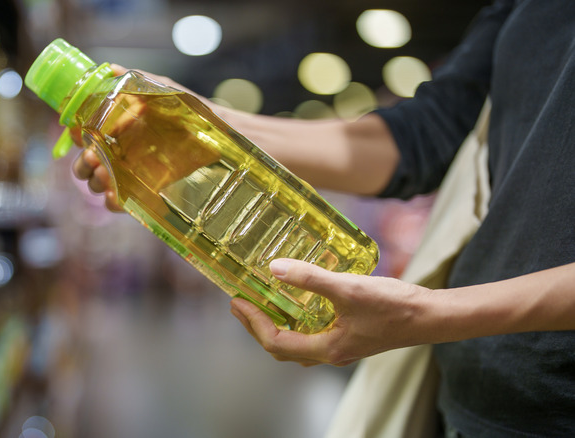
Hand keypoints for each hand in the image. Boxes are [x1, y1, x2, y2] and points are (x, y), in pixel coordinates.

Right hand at [71, 64, 217, 211]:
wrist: (217, 135)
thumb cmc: (189, 111)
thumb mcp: (162, 91)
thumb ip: (136, 81)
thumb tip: (110, 68)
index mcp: (117, 129)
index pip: (85, 136)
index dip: (78, 138)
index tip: (80, 137)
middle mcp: (119, 152)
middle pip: (86, 163)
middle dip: (83, 164)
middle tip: (92, 159)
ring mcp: (130, 174)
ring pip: (99, 183)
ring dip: (95, 182)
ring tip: (104, 176)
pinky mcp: (145, 192)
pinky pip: (121, 201)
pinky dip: (112, 201)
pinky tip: (115, 195)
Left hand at [230, 258, 432, 365]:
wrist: (432, 316)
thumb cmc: (395, 306)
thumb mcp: (349, 288)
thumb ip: (311, 278)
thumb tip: (275, 268)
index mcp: (326, 348)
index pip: (276, 342)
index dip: (253, 322)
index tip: (239, 302)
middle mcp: (330, 352)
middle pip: (282, 346)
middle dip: (258, 326)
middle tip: (242, 305)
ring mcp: (341, 346)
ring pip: (297, 343)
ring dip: (276, 325)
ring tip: (263, 304)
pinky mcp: (351, 335)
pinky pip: (313, 334)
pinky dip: (298, 321)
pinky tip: (300, 302)